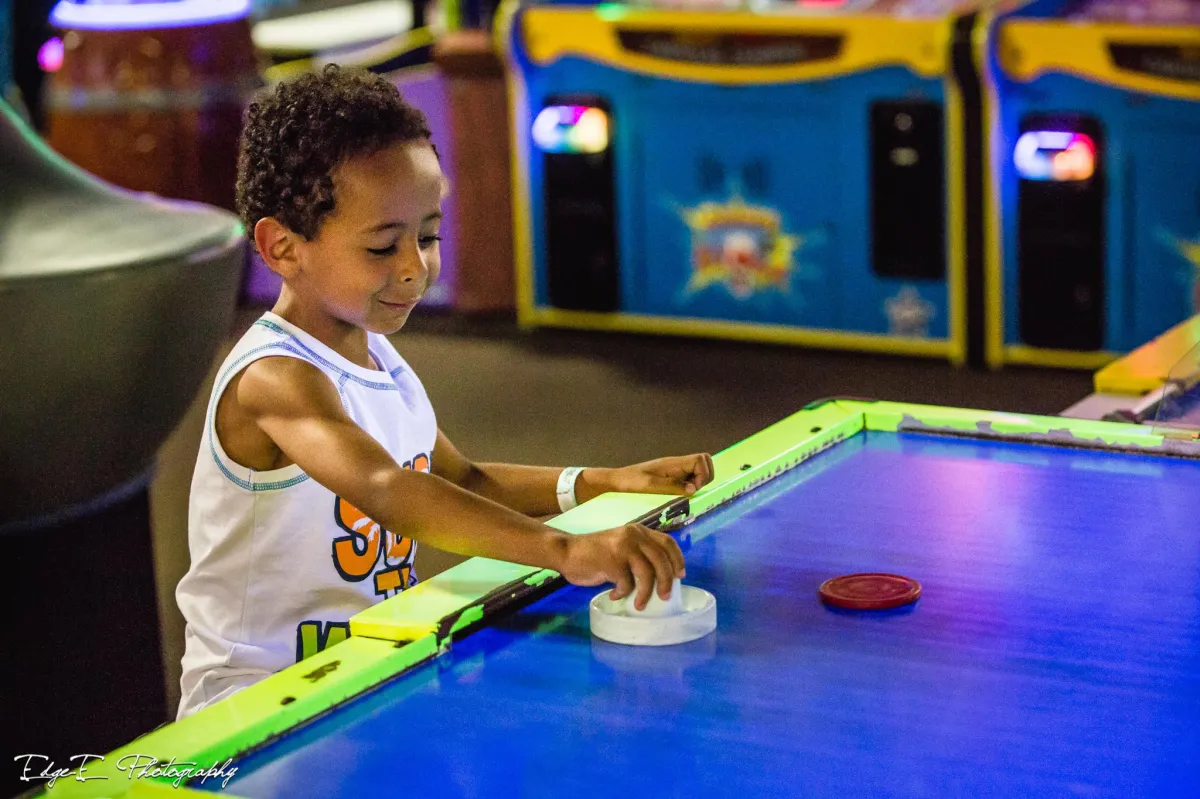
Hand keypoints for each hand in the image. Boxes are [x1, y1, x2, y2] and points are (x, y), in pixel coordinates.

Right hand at [558, 524, 685, 609]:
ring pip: (647, 573)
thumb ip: (638, 554)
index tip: (680, 576)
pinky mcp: (611, 561)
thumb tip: (660, 578)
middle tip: (665, 596)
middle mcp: (633, 535)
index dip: (677, 560)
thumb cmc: (594, 553)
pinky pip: (626, 583)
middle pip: (661, 560)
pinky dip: (623, 593)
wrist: (567, 551)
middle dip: (666, 581)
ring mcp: (622, 547)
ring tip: (640, 604)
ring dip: (646, 593)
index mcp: (638, 531)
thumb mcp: (621, 547)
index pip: (667, 542)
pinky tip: (615, 594)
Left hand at [578, 453, 714, 502]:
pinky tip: (678, 494)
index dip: (703, 474)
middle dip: (704, 477)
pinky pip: (689, 477)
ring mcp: (675, 469)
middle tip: (691, 491)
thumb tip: (693, 490)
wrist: (618, 480)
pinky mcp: (671, 475)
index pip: (701, 459)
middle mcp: (677, 464)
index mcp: (673, 463)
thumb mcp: (650, 486)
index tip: (692, 489)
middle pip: (704, 462)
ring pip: (698, 470)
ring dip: (698, 482)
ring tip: (684, 493)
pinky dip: (690, 485)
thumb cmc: (631, 481)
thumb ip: (672, 486)